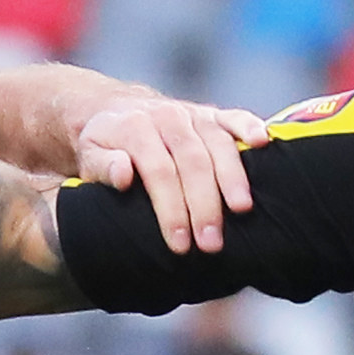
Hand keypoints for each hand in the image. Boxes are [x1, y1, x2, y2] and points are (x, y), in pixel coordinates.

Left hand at [73, 94, 268, 254]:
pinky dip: (250, 126)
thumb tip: (124, 175)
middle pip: (192, 161)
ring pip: (217, 143)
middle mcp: (166, 117)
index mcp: (135, 128)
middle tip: (211, 243)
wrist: (114, 110)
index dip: (171, 209)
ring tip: (242, 210)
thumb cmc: (104, 146)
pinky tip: (264, 142)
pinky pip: (233, 117)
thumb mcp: (89, 156)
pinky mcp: (210, 114)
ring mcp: (191, 114)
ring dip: (232, 177)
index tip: (179, 244)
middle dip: (204, 205)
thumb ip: (103, 166)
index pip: (159, 171)